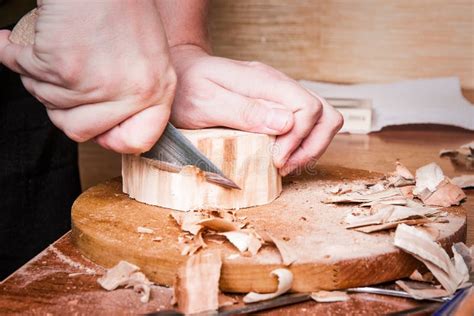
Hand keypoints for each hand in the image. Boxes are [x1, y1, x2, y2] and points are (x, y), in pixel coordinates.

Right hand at [0, 0, 175, 152]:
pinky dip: (13, 54)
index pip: (138, 139)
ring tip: (52, 46)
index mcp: (156, 89)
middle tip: (63, 80)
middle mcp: (132, 92)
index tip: (100, 128)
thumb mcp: (146, 54)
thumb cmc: (119, 5)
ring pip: (49, 101)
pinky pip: (25, 72)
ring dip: (40, 75)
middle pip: (80, 130)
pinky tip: (18, 41)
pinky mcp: (63, 67)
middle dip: (62, 107)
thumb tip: (112, 130)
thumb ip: (133, 92)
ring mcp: (97, 84)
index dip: (113, 137)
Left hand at [169, 45, 342, 174]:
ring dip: (309, 147)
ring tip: (284, 165)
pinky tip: (279, 156)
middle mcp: (278, 85)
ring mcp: (278, 94)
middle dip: (312, 147)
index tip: (276, 160)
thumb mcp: (206, 102)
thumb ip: (245, 111)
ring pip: (320, 119)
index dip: (299, 140)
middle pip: (325, 114)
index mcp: (265, 82)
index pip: (308, 108)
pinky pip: (304, 123)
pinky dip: (300, 144)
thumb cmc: (186, 88)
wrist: (179, 73)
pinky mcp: (274, 104)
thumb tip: (286, 123)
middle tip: (284, 166)